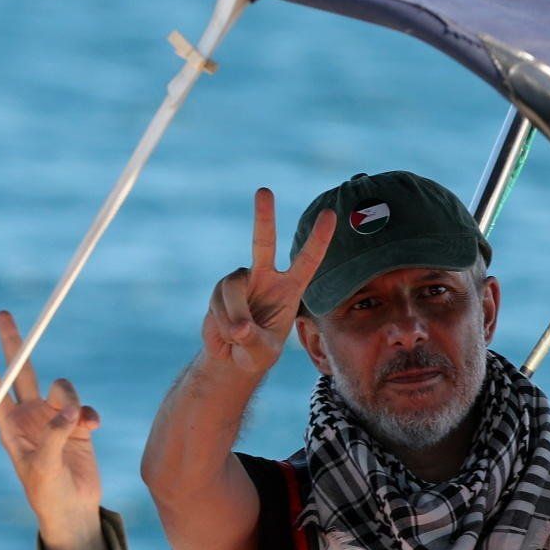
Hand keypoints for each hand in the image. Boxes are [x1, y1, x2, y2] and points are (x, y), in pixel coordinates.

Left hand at [0, 309, 104, 549]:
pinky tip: (92, 428)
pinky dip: (89, 414)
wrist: (73, 510)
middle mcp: (30, 417)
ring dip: (70, 398)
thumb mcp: (42, 466)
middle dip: (12, 343)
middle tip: (1, 313)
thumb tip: (70, 411)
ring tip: (77, 421)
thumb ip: (53, 435)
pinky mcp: (78, 425)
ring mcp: (54, 418)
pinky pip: (84, 407)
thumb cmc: (47, 493)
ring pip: (62, 387)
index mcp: (10, 427)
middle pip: (20, 370)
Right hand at [199, 187, 335, 380]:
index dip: (319, 239)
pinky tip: (227, 334)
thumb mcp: (262, 353)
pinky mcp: (220, 291)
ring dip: (234, 316)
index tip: (330, 215)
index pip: (308, 260)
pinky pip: (219, 301)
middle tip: (264, 190)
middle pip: (263, 242)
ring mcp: (241, 282)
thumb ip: (254, 341)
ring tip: (239, 336)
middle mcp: (265, 278)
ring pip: (233, 288)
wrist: (231, 359)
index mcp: (290, 289)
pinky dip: (223, 322)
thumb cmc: (256, 354)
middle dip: (264, 216)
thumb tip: (240, 326)